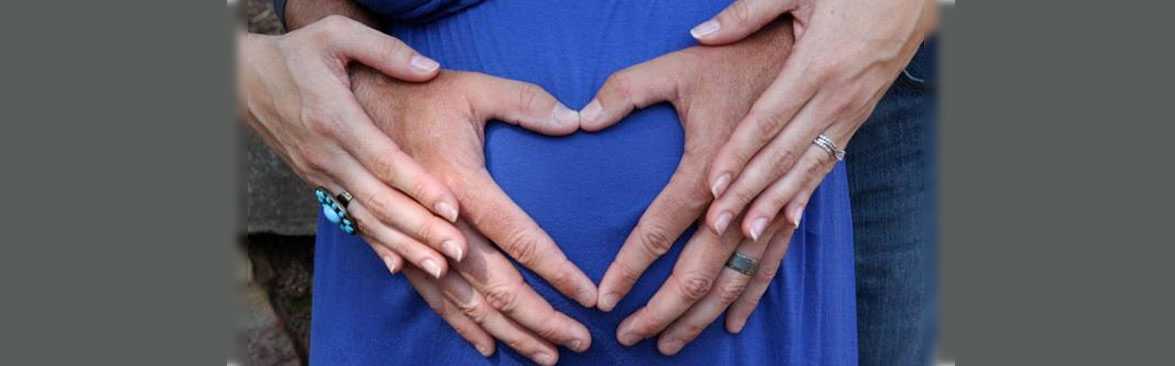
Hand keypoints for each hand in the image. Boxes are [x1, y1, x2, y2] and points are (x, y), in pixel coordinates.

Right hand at [237, 16, 466, 277]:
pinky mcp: (317, 183)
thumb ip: (386, 50)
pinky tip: (400, 266)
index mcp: (336, 118)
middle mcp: (326, 153)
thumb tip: (430, 69)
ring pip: (366, 217)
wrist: (244, 79)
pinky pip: (350, 218)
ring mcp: (320, 173)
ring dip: (404, 245)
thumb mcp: (337, 34)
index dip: (419, 186)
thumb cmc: (298, 53)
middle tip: (459, 252)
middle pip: (379, 199)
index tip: (453, 207)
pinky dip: (375, 243)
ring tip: (440, 267)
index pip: (384, 159)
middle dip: (421, 229)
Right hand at [351, 67, 592, 364]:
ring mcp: (415, 241)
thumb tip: (575, 120)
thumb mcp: (475, 88)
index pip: (519, 238)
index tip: (589, 297)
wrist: (352, 106)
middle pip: (496, 284)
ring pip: (466, 301)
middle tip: (580, 340)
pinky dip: (462, 325)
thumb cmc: (421, 96)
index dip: (556, 271)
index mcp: (460, 183)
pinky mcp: (399, 248)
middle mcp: (438, 222)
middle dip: (541, 318)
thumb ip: (527, 103)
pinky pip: (432, 297)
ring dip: (509, 332)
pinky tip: (488, 346)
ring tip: (547, 354)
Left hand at [580, 20, 801, 353]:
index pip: (659, 231)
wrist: (801, 60)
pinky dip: (748, 298)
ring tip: (668, 343)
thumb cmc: (733, 63)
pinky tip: (729, 324)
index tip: (605, 298)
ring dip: (699, 316)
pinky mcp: (786, 210)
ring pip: (732, 280)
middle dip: (662, 311)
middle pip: (697, 272)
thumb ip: (625, 91)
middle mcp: (738, 200)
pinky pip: (769, 266)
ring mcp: (766, 210)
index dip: (629, 268)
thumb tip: (583, 118)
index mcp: (706, 169)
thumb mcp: (675, 67)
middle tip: (629, 335)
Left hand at [690, 0, 937, 238]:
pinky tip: (790, 217)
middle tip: (717, 224)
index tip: (712, 184)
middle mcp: (835, 97)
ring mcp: (851, 111)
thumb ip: (748, 13)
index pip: (767, 121)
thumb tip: (701, 34)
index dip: (738, 155)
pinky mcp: (860, 116)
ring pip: (807, 166)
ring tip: (747, 233)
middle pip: (782, 154)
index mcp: (816, 66)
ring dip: (775, 202)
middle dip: (748, 193)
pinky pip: (829, 161)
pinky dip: (808, 190)